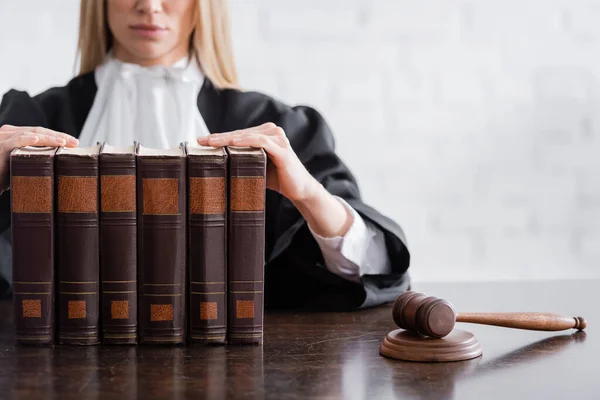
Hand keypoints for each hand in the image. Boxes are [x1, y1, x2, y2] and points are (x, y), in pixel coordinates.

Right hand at [0, 125, 78, 191]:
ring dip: (49, 138)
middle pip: (39, 131)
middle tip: (75, 143)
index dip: (58, 137)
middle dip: (59, 136)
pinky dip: (25, 139)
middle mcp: (10, 133)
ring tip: (64, 142)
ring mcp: (4, 137)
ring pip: (30, 134)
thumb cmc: (0, 174)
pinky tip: (36, 139)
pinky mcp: (0, 146)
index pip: (41, 133)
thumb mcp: (20, 165)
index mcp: (16, 136)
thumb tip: (56, 166)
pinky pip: (14, 141)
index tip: (74, 143)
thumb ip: (33, 161)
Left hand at [197, 123, 319, 201]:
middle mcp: (272, 132)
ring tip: (210, 143)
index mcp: (265, 134)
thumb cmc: (277, 178)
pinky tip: (232, 144)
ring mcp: (278, 139)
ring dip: (227, 138)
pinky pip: (261, 142)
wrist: (299, 189)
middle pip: (240, 133)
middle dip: (219, 137)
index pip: (238, 134)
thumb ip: (243, 159)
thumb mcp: (257, 166)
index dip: (219, 137)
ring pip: (247, 136)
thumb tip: (217, 163)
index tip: (201, 141)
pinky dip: (246, 142)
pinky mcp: (282, 149)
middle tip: (200, 141)